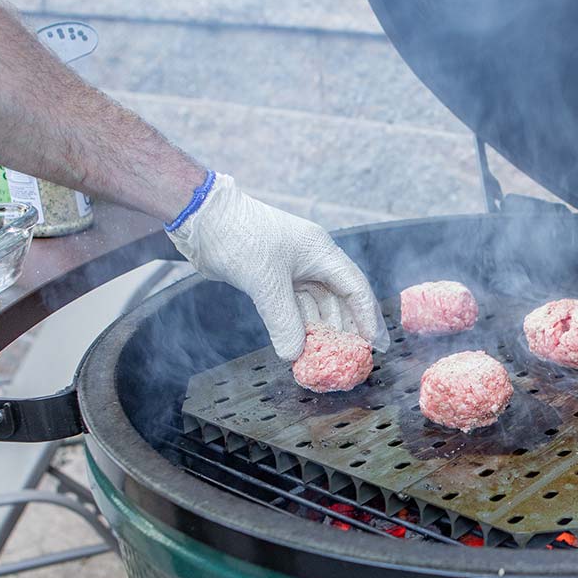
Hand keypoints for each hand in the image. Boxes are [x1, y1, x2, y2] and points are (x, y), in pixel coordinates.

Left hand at [168, 174, 388, 359]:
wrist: (200, 219)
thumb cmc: (238, 237)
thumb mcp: (265, 282)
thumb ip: (284, 321)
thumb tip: (293, 354)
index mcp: (320, 251)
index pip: (355, 288)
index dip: (367, 317)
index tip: (376, 345)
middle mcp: (311, 260)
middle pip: (338, 300)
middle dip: (344, 329)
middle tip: (351, 358)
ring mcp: (292, 269)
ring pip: (315, 306)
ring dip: (318, 331)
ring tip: (324, 358)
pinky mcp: (272, 278)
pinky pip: (293, 307)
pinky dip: (297, 326)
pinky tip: (299, 346)